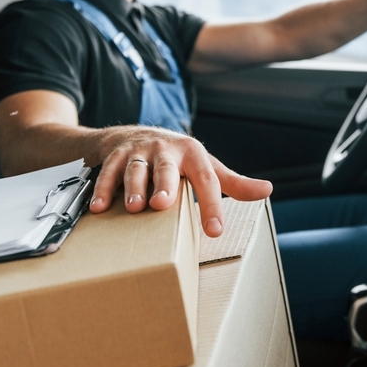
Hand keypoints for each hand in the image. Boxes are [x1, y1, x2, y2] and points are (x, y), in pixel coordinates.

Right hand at [88, 127, 272, 236]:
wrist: (136, 135)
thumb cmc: (178, 159)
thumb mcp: (207, 167)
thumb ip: (233, 183)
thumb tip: (267, 190)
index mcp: (193, 154)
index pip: (206, 180)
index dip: (212, 205)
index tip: (215, 230)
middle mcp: (166, 150)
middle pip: (167, 168)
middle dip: (164, 185)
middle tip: (162, 204)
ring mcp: (140, 152)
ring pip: (136, 169)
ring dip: (132, 187)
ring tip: (131, 207)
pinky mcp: (116, 155)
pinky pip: (108, 172)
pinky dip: (102, 189)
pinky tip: (98, 207)